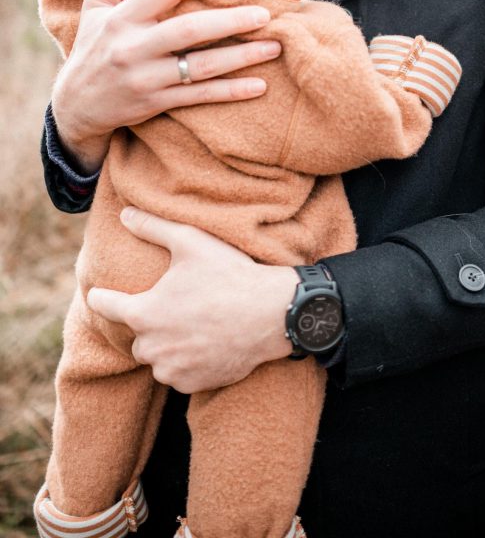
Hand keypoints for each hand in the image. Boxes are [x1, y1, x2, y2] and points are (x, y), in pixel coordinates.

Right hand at [51, 0, 281, 171]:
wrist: (76, 104)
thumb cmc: (93, 46)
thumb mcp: (96, 6)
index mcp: (122, 18)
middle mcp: (134, 48)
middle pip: (190, 29)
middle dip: (231, 20)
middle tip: (264, 14)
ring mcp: (147, 78)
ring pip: (201, 67)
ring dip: (242, 57)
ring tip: (274, 46)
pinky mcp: (157, 103)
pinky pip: (201, 97)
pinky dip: (231, 91)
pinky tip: (259, 85)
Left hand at [87, 208, 297, 392]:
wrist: (270, 313)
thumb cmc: (228, 274)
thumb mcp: (190, 242)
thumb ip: (153, 227)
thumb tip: (125, 214)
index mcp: (144, 313)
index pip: (106, 306)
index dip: (102, 296)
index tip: (99, 295)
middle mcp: (152, 347)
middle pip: (137, 336)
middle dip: (150, 324)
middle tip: (174, 307)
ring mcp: (172, 369)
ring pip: (158, 358)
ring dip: (167, 346)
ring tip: (193, 326)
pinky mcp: (193, 384)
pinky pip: (179, 375)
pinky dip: (186, 363)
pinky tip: (206, 344)